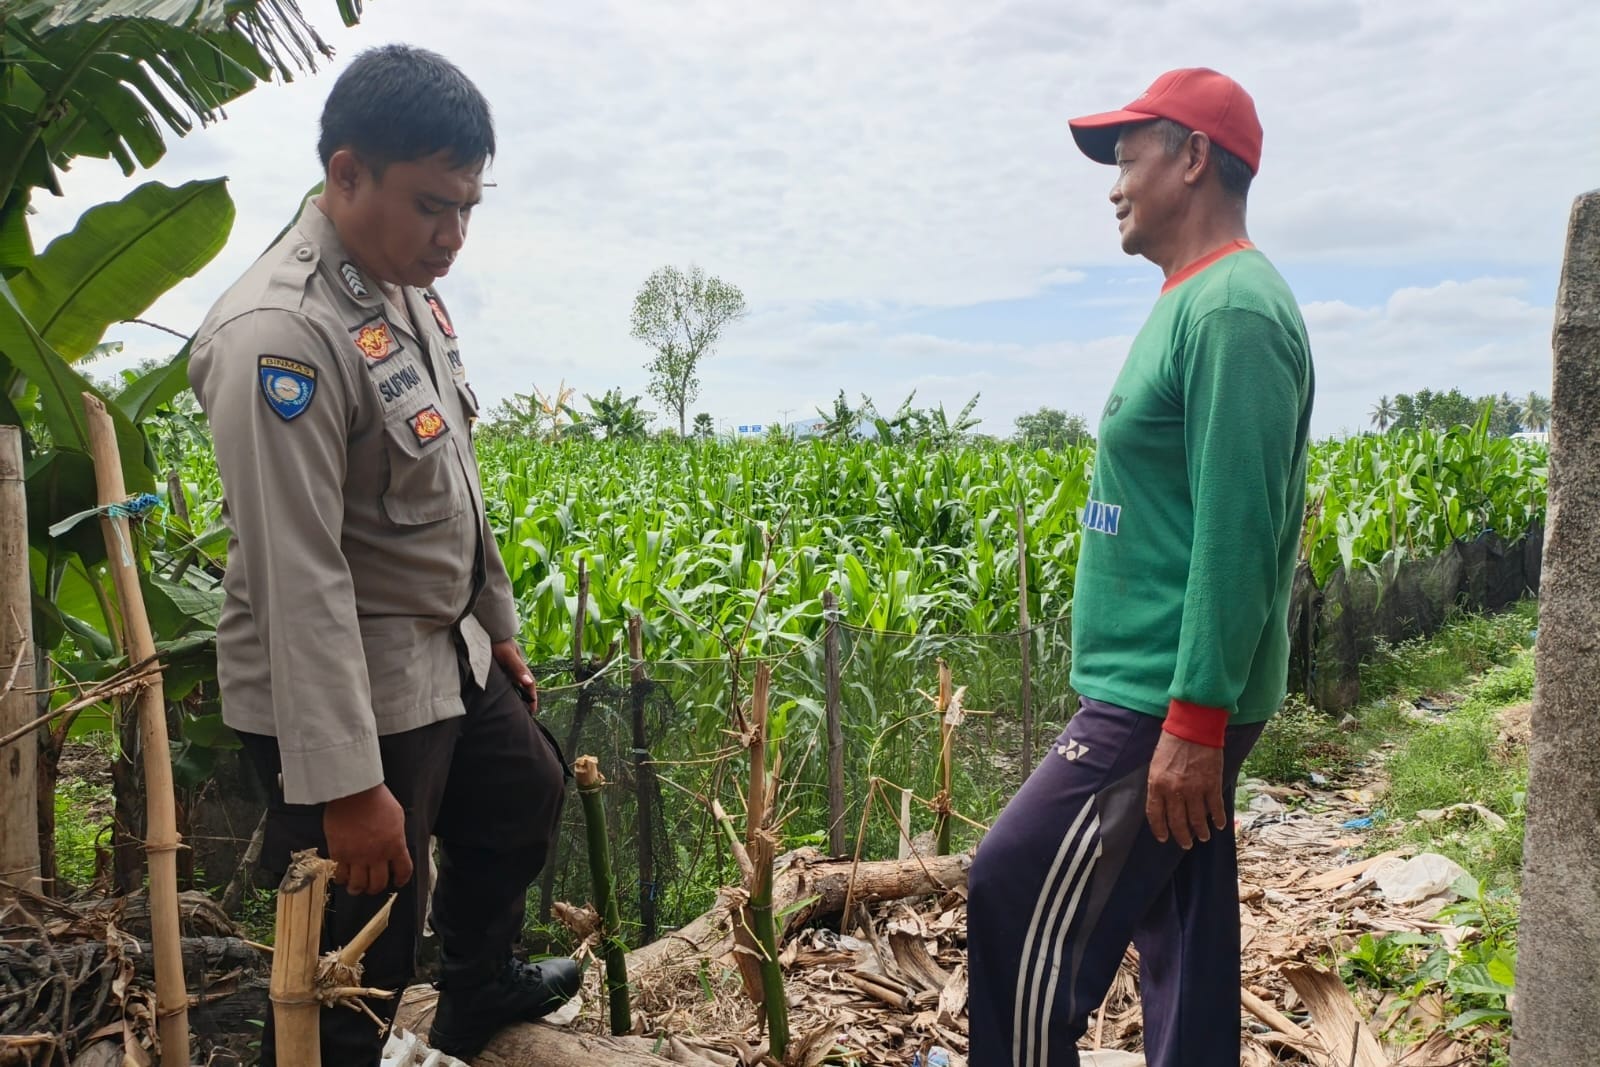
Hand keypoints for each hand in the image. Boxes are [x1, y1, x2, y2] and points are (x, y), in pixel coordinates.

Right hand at [324, 783, 412, 894]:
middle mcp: (377, 855)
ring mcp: (357, 856)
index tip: (397, 882)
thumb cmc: (377, 799)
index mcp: (395, 845)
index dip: (401, 879)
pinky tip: (342, 877)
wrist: (353, 792)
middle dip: (376, 888)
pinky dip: (341, 879)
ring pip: (358, 885)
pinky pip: (340, 874)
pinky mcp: (339, 853)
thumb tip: (394, 847)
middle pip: (378, 884)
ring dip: (357, 889)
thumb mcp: (397, 817)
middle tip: (372, 887)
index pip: (403, 871)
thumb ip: (396, 836)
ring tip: (355, 888)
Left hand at [492, 638, 538, 714]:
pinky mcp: (498, 667)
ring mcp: (507, 667)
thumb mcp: (509, 655)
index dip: (532, 698)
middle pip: (523, 686)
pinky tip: (500, 694)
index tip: (533, 711)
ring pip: (513, 683)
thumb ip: (518, 668)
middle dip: (525, 699)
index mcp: (520, 667)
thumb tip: (529, 683)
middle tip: (524, 713)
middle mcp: (515, 668)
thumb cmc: (498, 642)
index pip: (529, 685)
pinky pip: (504, 680)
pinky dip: (505, 688)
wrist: (487, 629)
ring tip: (513, 708)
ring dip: (515, 694)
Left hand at [1145, 731, 1226, 848]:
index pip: (1155, 815)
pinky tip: (1218, 825)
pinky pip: (1214, 808)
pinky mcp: (1211, 784)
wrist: (1193, 727)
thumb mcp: (1156, 764)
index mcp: (1156, 784)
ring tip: (1203, 837)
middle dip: (1182, 836)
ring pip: (1197, 819)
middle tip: (1186, 844)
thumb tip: (1163, 804)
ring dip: (1200, 831)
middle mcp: (1174, 791)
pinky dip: (1217, 819)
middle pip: (1177, 822)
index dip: (1160, 829)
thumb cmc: (1172, 742)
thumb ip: (1158, 785)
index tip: (1164, 838)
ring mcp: (1194, 789)